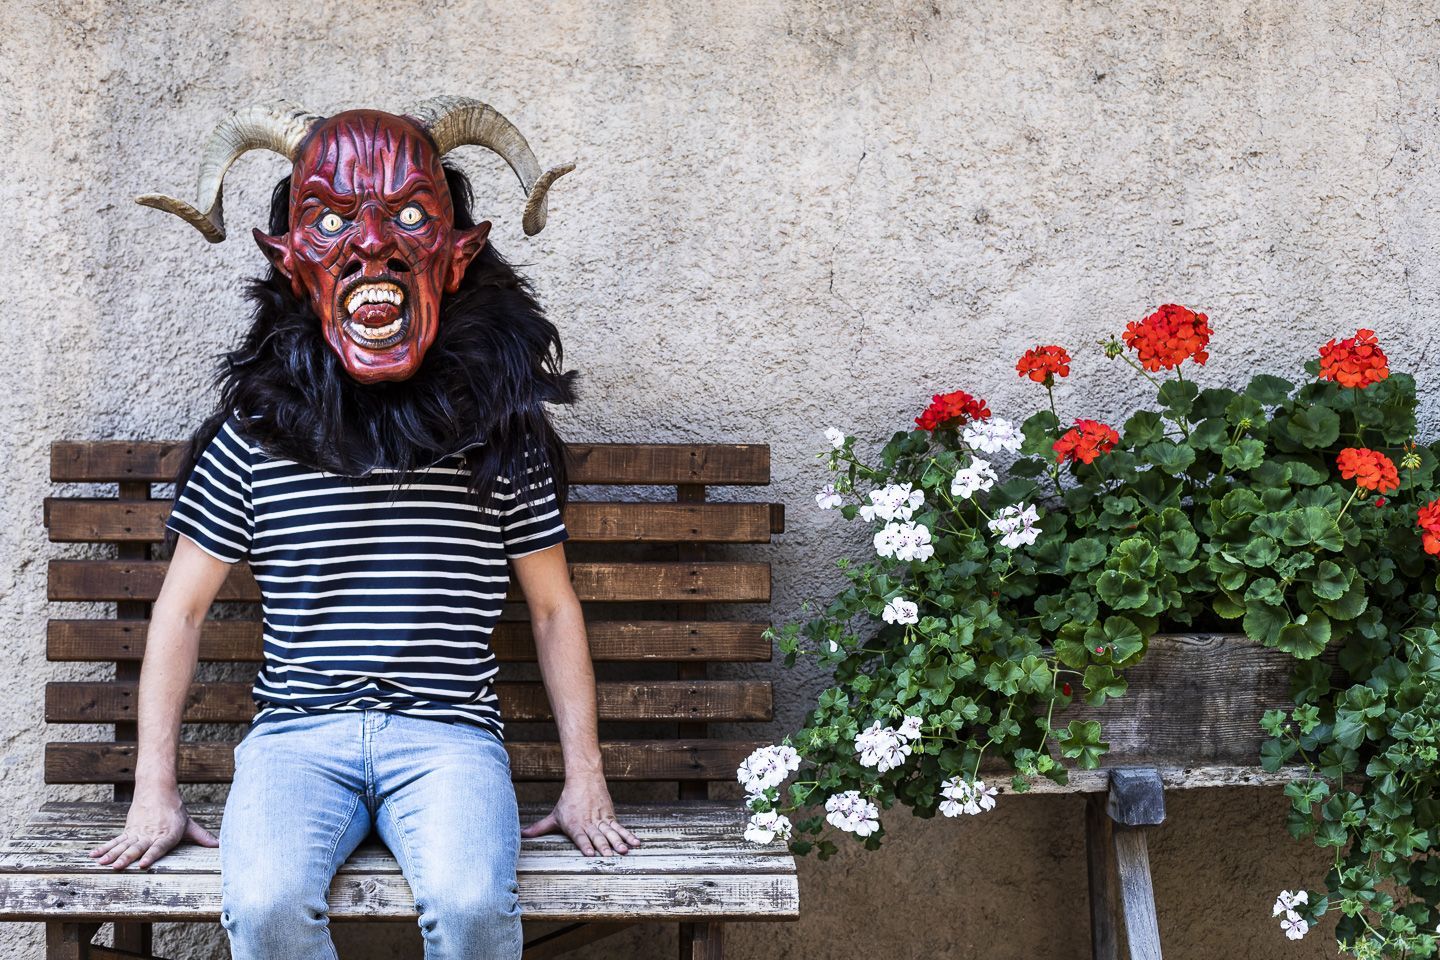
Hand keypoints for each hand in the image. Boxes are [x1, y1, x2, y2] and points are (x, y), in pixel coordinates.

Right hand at [87, 787, 218, 870]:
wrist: (158, 790)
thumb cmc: (175, 811)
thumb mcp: (189, 824)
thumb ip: (201, 836)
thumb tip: (218, 845)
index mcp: (166, 835)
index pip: (158, 847)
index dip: (151, 856)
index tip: (143, 865)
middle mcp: (150, 835)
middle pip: (137, 848)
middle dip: (126, 858)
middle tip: (116, 867)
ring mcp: (137, 833)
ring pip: (123, 845)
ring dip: (111, 854)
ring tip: (102, 864)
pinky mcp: (128, 830)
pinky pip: (115, 840)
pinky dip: (104, 848)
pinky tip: (94, 855)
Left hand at [520, 775, 641, 856]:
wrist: (584, 778)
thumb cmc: (568, 801)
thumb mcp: (554, 816)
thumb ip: (540, 828)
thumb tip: (522, 835)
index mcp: (574, 825)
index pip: (580, 837)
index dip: (585, 845)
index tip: (590, 854)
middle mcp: (589, 823)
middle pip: (597, 836)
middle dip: (603, 846)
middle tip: (610, 856)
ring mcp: (601, 819)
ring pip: (611, 832)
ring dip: (618, 841)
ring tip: (625, 851)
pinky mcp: (610, 816)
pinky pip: (620, 827)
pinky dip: (628, 835)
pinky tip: (636, 843)